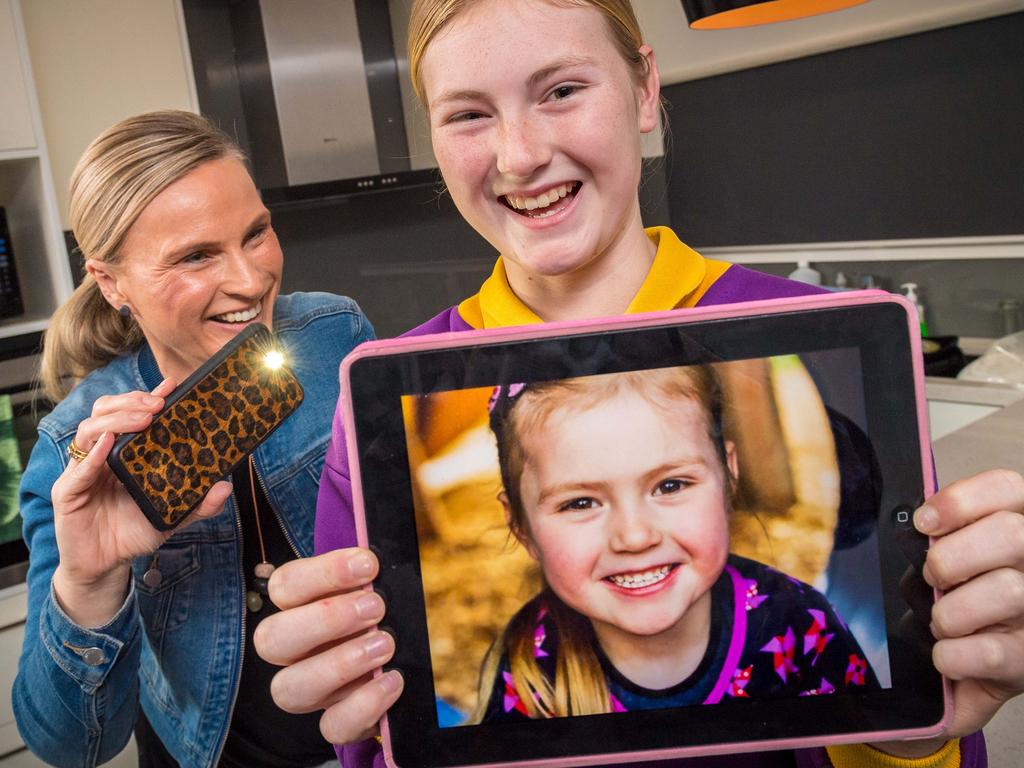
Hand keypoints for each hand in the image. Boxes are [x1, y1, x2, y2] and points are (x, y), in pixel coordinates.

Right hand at [51, 379, 231, 626]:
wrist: (107, 566)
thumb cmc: (134, 533)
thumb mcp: (171, 515)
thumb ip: (197, 503)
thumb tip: (225, 487)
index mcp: (123, 453)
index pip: (130, 414)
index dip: (147, 396)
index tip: (172, 385)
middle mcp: (101, 455)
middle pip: (105, 411)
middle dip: (131, 401)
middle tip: (158, 403)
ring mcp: (82, 471)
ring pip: (89, 430)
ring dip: (117, 420)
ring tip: (143, 419)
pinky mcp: (68, 492)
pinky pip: (78, 468)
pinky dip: (93, 454)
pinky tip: (108, 444)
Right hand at [254, 548, 403, 744]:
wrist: (400, 659)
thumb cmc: (380, 613)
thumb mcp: (375, 588)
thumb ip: (368, 576)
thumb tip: (374, 559)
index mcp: (296, 607)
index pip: (285, 585)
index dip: (322, 573)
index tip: (368, 564)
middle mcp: (293, 651)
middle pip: (270, 639)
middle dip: (325, 619)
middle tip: (375, 606)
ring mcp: (310, 689)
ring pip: (289, 689)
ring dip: (339, 664)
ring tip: (384, 644)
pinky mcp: (336, 721)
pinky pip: (332, 726)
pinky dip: (363, 704)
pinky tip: (392, 680)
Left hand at [874, 469, 1023, 757]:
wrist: (1002, 656)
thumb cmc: (974, 599)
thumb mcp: (964, 558)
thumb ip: (949, 537)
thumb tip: (919, 524)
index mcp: (1021, 525)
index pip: (1007, 488)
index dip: (960, 500)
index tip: (923, 522)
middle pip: (1010, 533)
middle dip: (951, 558)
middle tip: (933, 579)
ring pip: (1007, 589)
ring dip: (952, 612)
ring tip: (941, 624)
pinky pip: (994, 652)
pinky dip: (955, 655)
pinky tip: (945, 654)